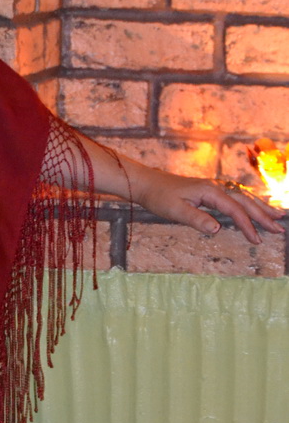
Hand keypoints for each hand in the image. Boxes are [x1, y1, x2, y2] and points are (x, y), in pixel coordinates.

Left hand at [128, 166, 284, 245]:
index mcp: (210, 191)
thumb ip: (196, 219)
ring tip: (276, 216)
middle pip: (245, 201)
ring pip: (242, 197)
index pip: (234, 210)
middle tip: (279, 229)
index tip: (256, 240)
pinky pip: (235, 196)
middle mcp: (216, 187)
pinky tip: (255, 208)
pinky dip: (248, 203)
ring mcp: (214, 187)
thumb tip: (217, 229)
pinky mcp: (210, 191)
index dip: (247, 225)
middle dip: (262, 215)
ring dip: (260, 207)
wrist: (148, 183)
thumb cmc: (159, 197)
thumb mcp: (175, 211)